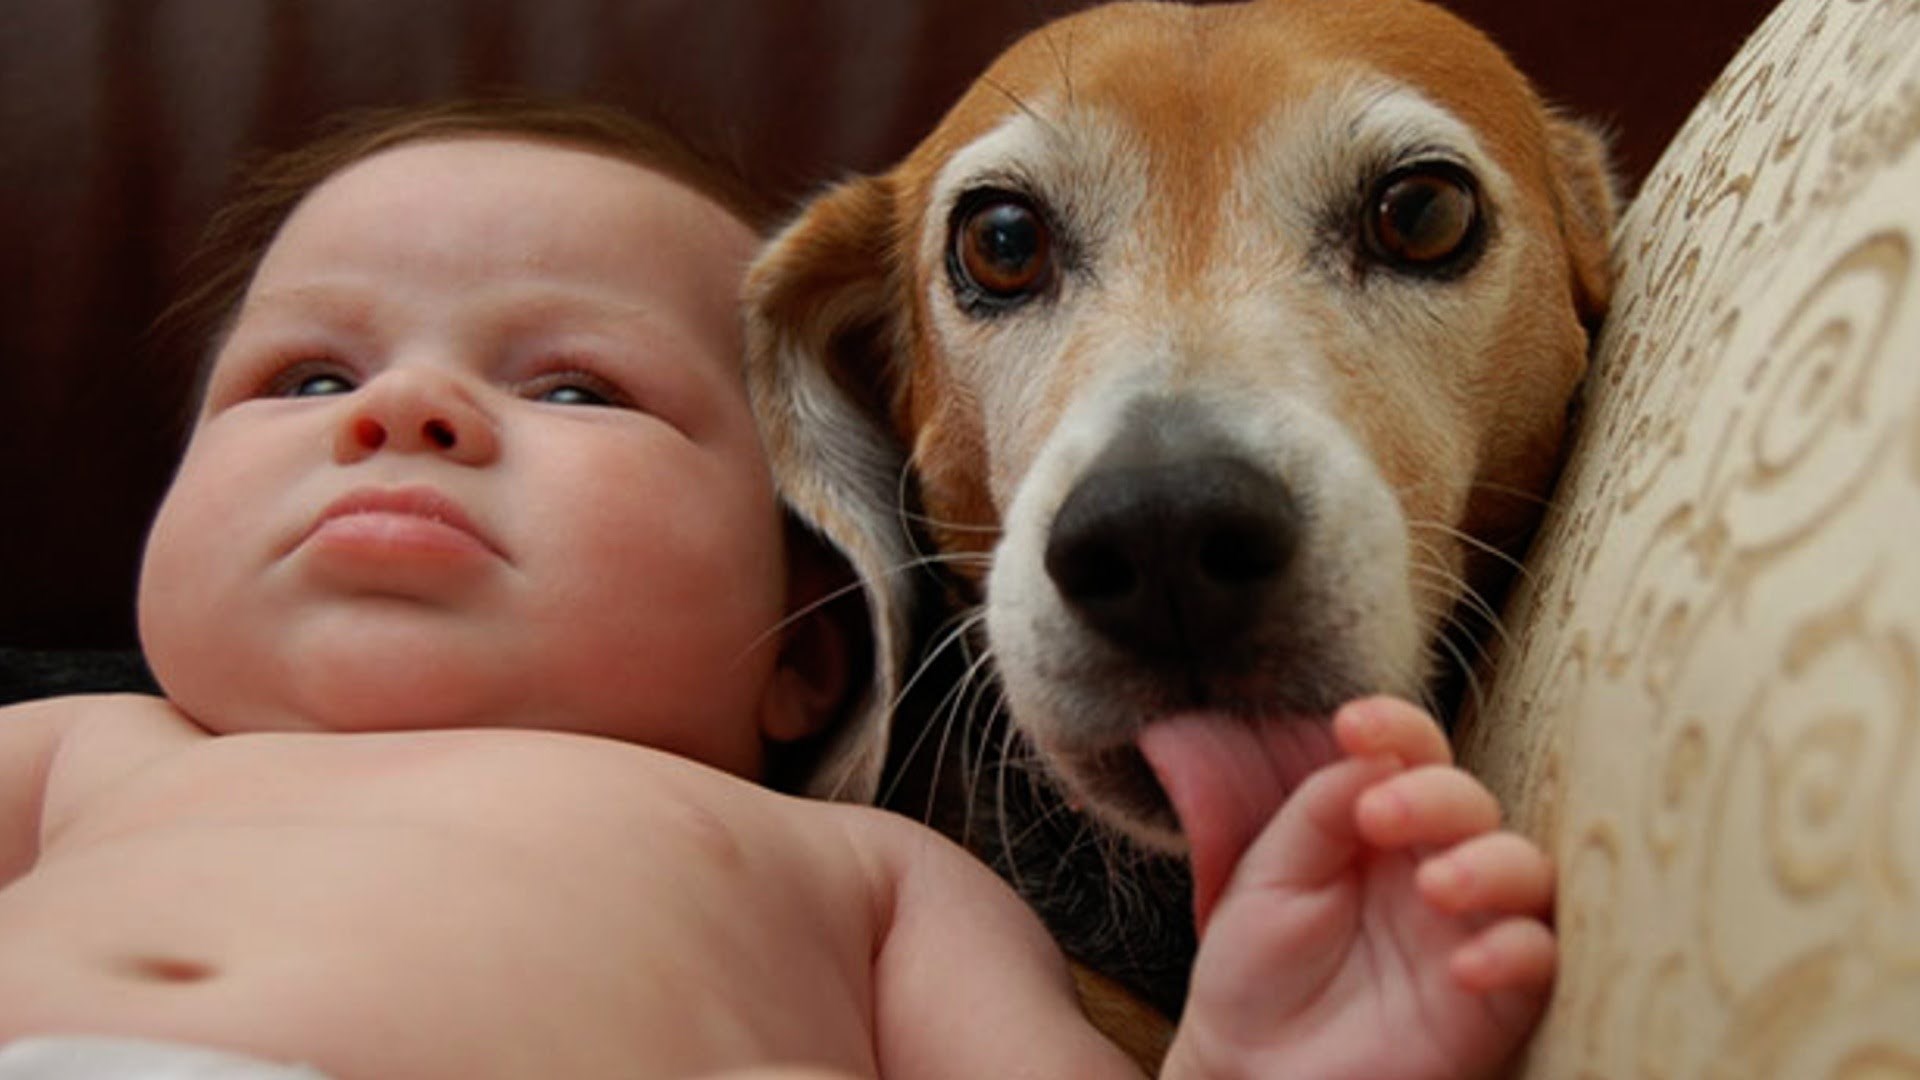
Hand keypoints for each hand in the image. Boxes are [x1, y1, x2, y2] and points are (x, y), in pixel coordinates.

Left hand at [1163, 697, 1554, 1079]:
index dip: (1397, 728)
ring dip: (1489, 866)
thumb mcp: (1269, 878)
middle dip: (1435, 797)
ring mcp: (1471, 927)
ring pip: (1527, 870)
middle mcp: (1437, 862)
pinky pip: (1539, 961)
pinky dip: (1514, 953)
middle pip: (1473, 802)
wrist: (1251, 1071)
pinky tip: (1464, 966)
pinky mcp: (1498, 997)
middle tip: (1380, 814)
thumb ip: (1320, 812)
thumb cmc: (1257, 968)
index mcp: (1382, 823)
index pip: (1413, 753)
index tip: (1353, 725)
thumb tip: (1370, 753)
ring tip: (1434, 886)